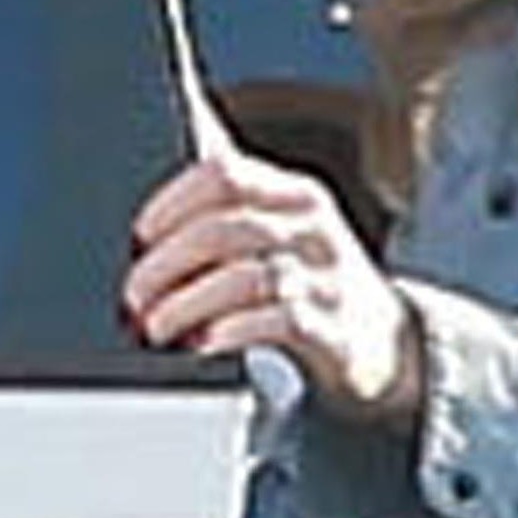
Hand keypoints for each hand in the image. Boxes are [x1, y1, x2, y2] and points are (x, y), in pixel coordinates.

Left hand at [122, 144, 421, 422]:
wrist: (383, 341)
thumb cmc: (309, 282)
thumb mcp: (283, 234)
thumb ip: (231, 209)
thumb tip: (156, 185)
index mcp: (296, 195)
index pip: (223, 175)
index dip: (170, 204)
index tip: (140, 237)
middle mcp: (315, 229)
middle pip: (224, 230)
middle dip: (164, 266)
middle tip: (134, 297)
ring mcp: (327, 279)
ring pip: (245, 279)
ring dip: (186, 305)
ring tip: (157, 328)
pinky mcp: (333, 329)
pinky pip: (277, 321)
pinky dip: (229, 332)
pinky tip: (202, 343)